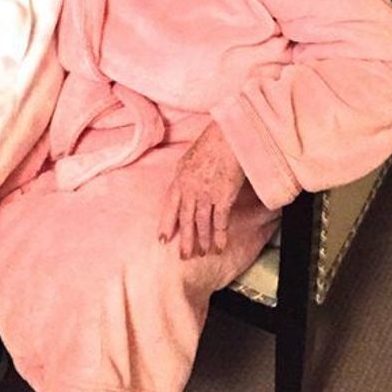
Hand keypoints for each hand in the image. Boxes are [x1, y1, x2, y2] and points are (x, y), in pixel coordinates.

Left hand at [158, 122, 245, 258]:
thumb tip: (183, 188)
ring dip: (202, 241)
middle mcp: (190, 189)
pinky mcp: (223, 196)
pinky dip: (219, 236)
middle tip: (184, 256)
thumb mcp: (189, 158)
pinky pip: (220, 221)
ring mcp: (206, 194)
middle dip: (185, 240)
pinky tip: (220, 246)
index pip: (170, 206)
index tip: (163, 240)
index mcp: (180, 178)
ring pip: (201, 224)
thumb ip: (184, 175)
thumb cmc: (212, 143)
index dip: (166, 224)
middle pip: (185, 220)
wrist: (228, 135)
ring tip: (202, 254)